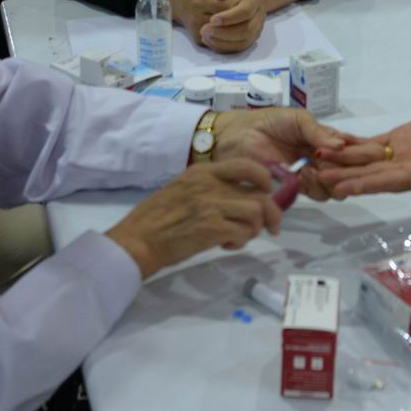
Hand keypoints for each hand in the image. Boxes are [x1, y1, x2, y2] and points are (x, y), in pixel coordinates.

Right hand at [105, 160, 282, 278]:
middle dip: (271, 213)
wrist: (139, 239)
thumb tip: (240, 197)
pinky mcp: (212, 228)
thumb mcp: (183, 188)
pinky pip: (244, 233)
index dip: (265, 179)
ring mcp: (212, 205)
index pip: (247, 165)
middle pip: (260, 193)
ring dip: (253, 229)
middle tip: (270, 227)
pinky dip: (240, 242)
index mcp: (203, 172)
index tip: (267, 193)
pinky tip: (226, 245)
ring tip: (238, 237)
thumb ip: (210, 187)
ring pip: (256, 213)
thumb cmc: (157, 217)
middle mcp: (210, 185)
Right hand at [165, 0, 238, 47]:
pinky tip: (223, 22)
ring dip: (231, 24)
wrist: (177, 0)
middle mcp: (197, 19)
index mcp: (199, 1)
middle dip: (234, 13)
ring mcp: (198, 31)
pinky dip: (225, 32)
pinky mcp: (199, 40)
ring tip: (228, 12)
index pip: (229, 6)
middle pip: (228, 21)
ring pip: (225, 33)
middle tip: (233, 3)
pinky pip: (219, 40)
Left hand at [199, 0, 265, 51]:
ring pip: (243, 41)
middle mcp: (259, 15)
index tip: (211, 19)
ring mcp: (257, 28)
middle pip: (246, 30)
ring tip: (205, 36)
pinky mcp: (251, 37)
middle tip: (204, 30)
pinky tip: (210, 40)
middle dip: (224, 32)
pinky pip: (240, 47)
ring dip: (223, 42)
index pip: (245, 11)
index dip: (229, 17)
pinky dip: (224, 47)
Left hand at [211, 107, 365, 202]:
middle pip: (346, 170)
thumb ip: (318, 131)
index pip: (349, 149)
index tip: (364, 152)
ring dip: (332, 177)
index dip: (358, 152)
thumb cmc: (268, 122)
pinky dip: (317, 185)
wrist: (237, 136)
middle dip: (347, 167)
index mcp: (323, 139)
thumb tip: (342, 144)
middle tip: (338, 160)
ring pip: (334, 184)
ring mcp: (309, 175)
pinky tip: (307, 174)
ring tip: (318, 166)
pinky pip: (315, 192)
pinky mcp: (295, 188)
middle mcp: (320, 159)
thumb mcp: (297, 119)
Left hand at [316, 114, 410, 199]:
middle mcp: (401, 170)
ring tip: (319, 157)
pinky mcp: (397, 141)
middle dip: (343, 174)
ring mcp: (397, 156)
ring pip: (365, 159)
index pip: (383, 183)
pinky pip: (371, 144)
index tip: (340, 189)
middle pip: (368, 173)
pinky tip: (336, 141)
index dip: (361, 185)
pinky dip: (354, 143)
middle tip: (316, 175)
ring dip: (343, 158)